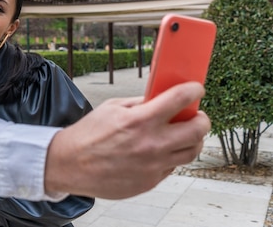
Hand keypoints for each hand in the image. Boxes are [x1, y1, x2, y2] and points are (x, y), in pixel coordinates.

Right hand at [44, 81, 209, 198]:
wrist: (70, 164)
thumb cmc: (88, 135)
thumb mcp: (112, 108)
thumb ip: (140, 104)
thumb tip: (162, 98)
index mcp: (139, 121)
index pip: (180, 100)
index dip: (193, 90)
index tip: (196, 89)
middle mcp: (151, 144)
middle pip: (197, 130)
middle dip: (202, 119)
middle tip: (196, 115)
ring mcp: (153, 166)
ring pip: (191, 152)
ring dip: (192, 140)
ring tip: (183, 134)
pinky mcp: (150, 182)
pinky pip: (171, 166)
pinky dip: (171, 156)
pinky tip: (159, 150)